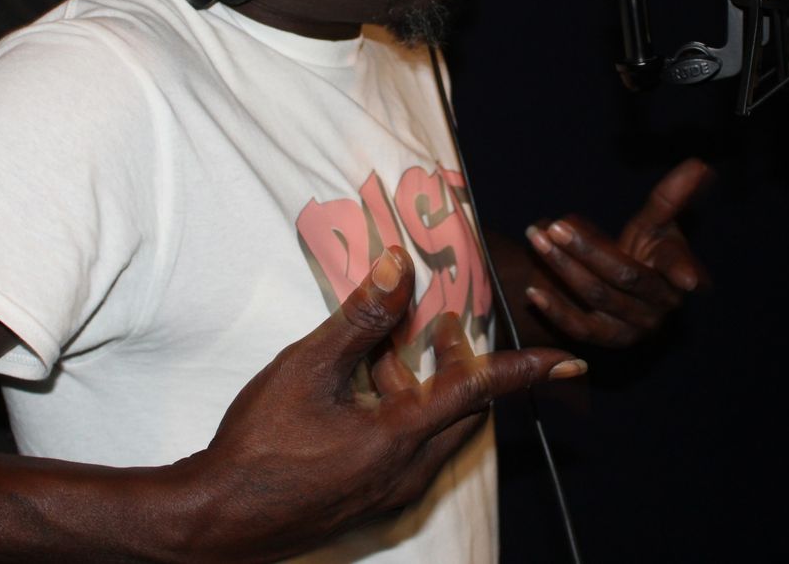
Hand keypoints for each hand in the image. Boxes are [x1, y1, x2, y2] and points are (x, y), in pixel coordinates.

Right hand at [179, 247, 582, 561]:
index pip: (480, 392)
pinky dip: (407, 414)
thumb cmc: (258, 445)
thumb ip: (360, 318)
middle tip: (444, 326)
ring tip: (394, 349)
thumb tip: (398, 267)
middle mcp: (408, 471)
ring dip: (429, 388)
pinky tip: (367, 391)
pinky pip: (412, 450)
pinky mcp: (371, 500)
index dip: (526, 371)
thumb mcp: (307, 368)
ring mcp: (390, 492)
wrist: (217, 520)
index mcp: (401, 437)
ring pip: (435, 431)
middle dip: (462, 365)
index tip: (571, 360)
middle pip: (462, 411)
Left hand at [523, 157, 713, 347]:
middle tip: (557, 226)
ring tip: (538, 240)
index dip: (681, 268)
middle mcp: (661, 305)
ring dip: (565, 269)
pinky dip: (556, 311)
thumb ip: (673, 196)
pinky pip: (580, 328)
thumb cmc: (646, 248)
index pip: (676, 265)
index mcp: (680, 274)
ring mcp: (635, 326)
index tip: (686, 279)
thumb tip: (700, 164)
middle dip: (588, 249)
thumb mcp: (657, 221)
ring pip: (598, 297)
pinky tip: (533, 291)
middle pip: (625, 275)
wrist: (623, 287)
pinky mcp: (608, 340)